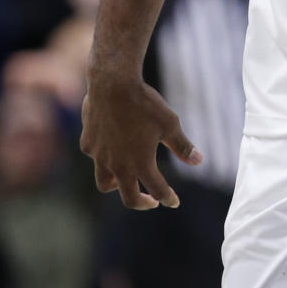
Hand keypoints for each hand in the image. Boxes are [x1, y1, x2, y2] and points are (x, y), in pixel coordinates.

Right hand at [80, 76, 202, 209]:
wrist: (112, 84)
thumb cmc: (145, 104)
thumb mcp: (170, 124)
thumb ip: (182, 146)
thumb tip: (199, 161)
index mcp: (141, 164)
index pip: (158, 191)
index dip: (168, 198)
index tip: (173, 201)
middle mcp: (118, 165)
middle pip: (129, 198)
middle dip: (143, 203)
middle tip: (152, 201)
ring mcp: (100, 156)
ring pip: (105, 183)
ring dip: (118, 185)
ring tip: (126, 178)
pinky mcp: (88, 143)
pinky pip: (95, 157)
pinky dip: (103, 158)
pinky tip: (110, 148)